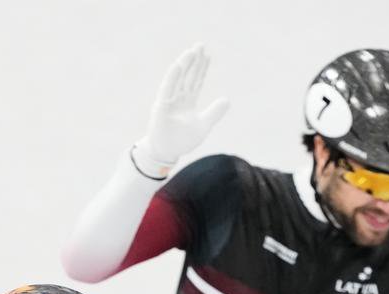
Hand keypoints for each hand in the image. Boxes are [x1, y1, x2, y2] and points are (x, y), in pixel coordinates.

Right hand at [132, 44, 228, 178]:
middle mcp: (177, 98)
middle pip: (187, 76)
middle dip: (194, 61)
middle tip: (200, 45)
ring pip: (177, 78)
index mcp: (187, 102)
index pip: (196, 81)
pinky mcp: (161, 106)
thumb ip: (214, 112)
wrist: (167, 153)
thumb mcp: (204, 125)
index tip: (207, 55)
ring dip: (184, 64)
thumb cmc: (182, 141)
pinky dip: (173, 76)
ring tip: (192, 51)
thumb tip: (227, 100)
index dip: (202, 68)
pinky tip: (179, 65)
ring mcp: (168, 101)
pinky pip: (167, 88)